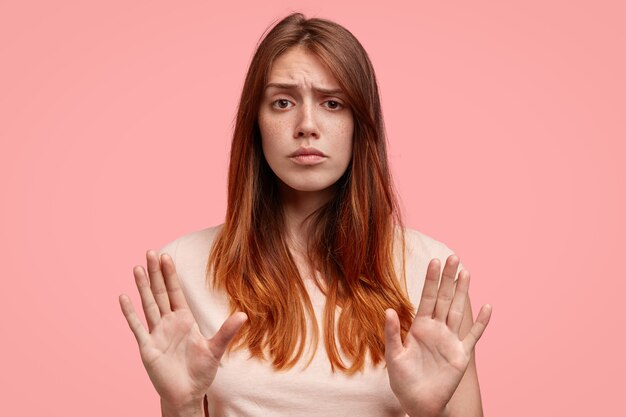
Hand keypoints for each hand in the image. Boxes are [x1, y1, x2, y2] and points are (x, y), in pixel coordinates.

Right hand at [119, 250, 246, 409]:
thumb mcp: (216, 349)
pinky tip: (124, 297)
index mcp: (184, 320)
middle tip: (151, 252)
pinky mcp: (147, 347)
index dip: (171, 274)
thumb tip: (245, 315)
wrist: (187, 394)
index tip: (166, 257)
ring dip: (143, 287)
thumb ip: (227, 331)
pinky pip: (137, 327)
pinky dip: (130, 313)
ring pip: (148, 305)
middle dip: (156, 273)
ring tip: (137, 268)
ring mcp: (157, 334)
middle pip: (160, 293)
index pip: (175, 292)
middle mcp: (169, 323)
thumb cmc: (200, 372)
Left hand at [384, 255, 491, 416]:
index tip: (435, 260)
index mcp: (419, 327)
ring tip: (466, 272)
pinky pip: (473, 336)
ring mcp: (450, 340)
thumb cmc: (403, 380)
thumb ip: (392, 333)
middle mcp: (436, 329)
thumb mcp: (394, 356)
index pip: (427, 298)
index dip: (431, 280)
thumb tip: (389, 310)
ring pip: (458, 311)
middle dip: (448, 278)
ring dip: (463, 292)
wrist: (418, 403)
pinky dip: (481, 323)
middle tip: (454, 257)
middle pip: (444, 298)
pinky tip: (487, 307)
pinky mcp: (460, 355)